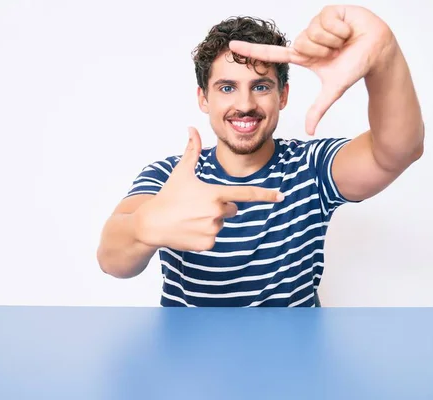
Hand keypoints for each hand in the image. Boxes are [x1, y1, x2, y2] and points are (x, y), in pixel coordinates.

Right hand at [136, 127, 283, 251]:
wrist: (151, 223)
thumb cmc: (168, 196)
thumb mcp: (181, 172)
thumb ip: (192, 150)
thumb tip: (191, 129)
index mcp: (215, 194)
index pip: (246, 194)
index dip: (266, 195)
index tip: (281, 196)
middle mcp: (217, 212)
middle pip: (232, 209)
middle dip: (220, 206)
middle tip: (197, 204)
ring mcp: (213, 230)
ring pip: (222, 223)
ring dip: (211, 220)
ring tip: (190, 217)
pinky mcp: (208, 244)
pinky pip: (214, 237)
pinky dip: (204, 234)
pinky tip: (189, 229)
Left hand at [229, 5, 396, 134]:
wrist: (379, 53)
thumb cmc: (356, 68)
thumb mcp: (333, 90)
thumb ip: (318, 110)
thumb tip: (309, 132)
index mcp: (303, 55)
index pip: (273, 53)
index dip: (253, 51)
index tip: (232, 47)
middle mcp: (307, 38)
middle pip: (299, 43)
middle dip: (321, 51)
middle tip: (337, 52)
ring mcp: (317, 24)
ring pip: (312, 32)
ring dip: (333, 40)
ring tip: (345, 41)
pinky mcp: (330, 11)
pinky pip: (327, 20)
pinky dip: (341, 29)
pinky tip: (349, 30)